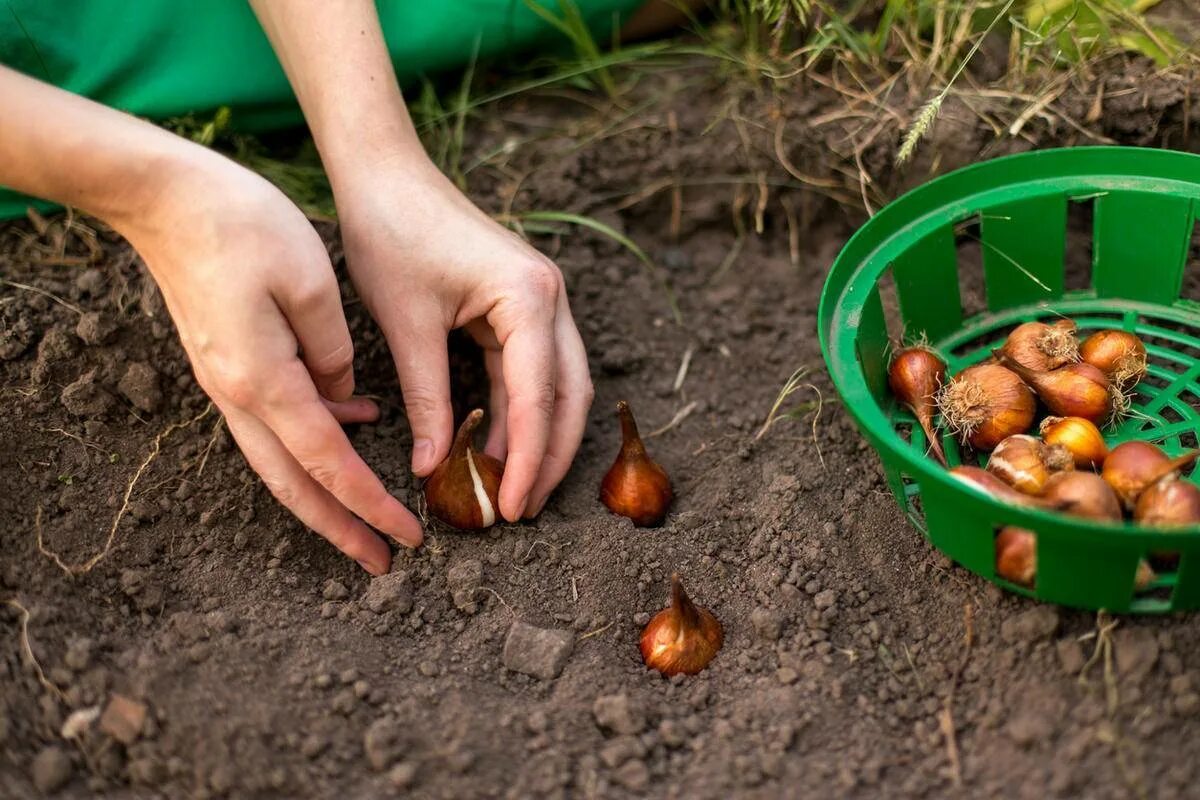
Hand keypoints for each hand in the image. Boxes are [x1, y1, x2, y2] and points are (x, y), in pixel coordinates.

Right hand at [118, 151, 421, 573]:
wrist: (164, 196)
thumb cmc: (241, 224)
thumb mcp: (310, 282)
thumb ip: (334, 351)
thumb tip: (346, 398)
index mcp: (265, 380)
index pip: (329, 463)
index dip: (370, 505)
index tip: (408, 537)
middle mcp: (238, 394)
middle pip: (294, 484)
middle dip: (341, 529)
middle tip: (383, 562)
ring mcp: (227, 382)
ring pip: (280, 461)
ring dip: (324, 496)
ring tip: (368, 518)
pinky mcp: (227, 364)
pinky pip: (274, 421)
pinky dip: (313, 439)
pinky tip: (355, 422)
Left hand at [335, 160, 593, 520]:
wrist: (385, 174)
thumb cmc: (391, 234)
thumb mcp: (406, 325)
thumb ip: (428, 399)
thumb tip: (434, 467)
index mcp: (529, 297)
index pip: (539, 396)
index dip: (529, 459)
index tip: (514, 506)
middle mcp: (550, 298)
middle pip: (569, 395)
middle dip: (551, 456)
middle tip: (523, 509)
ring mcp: (540, 300)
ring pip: (558, 386)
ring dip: (538, 438)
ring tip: (512, 489)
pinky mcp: (521, 305)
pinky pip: (531, 370)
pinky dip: (518, 411)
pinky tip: (496, 447)